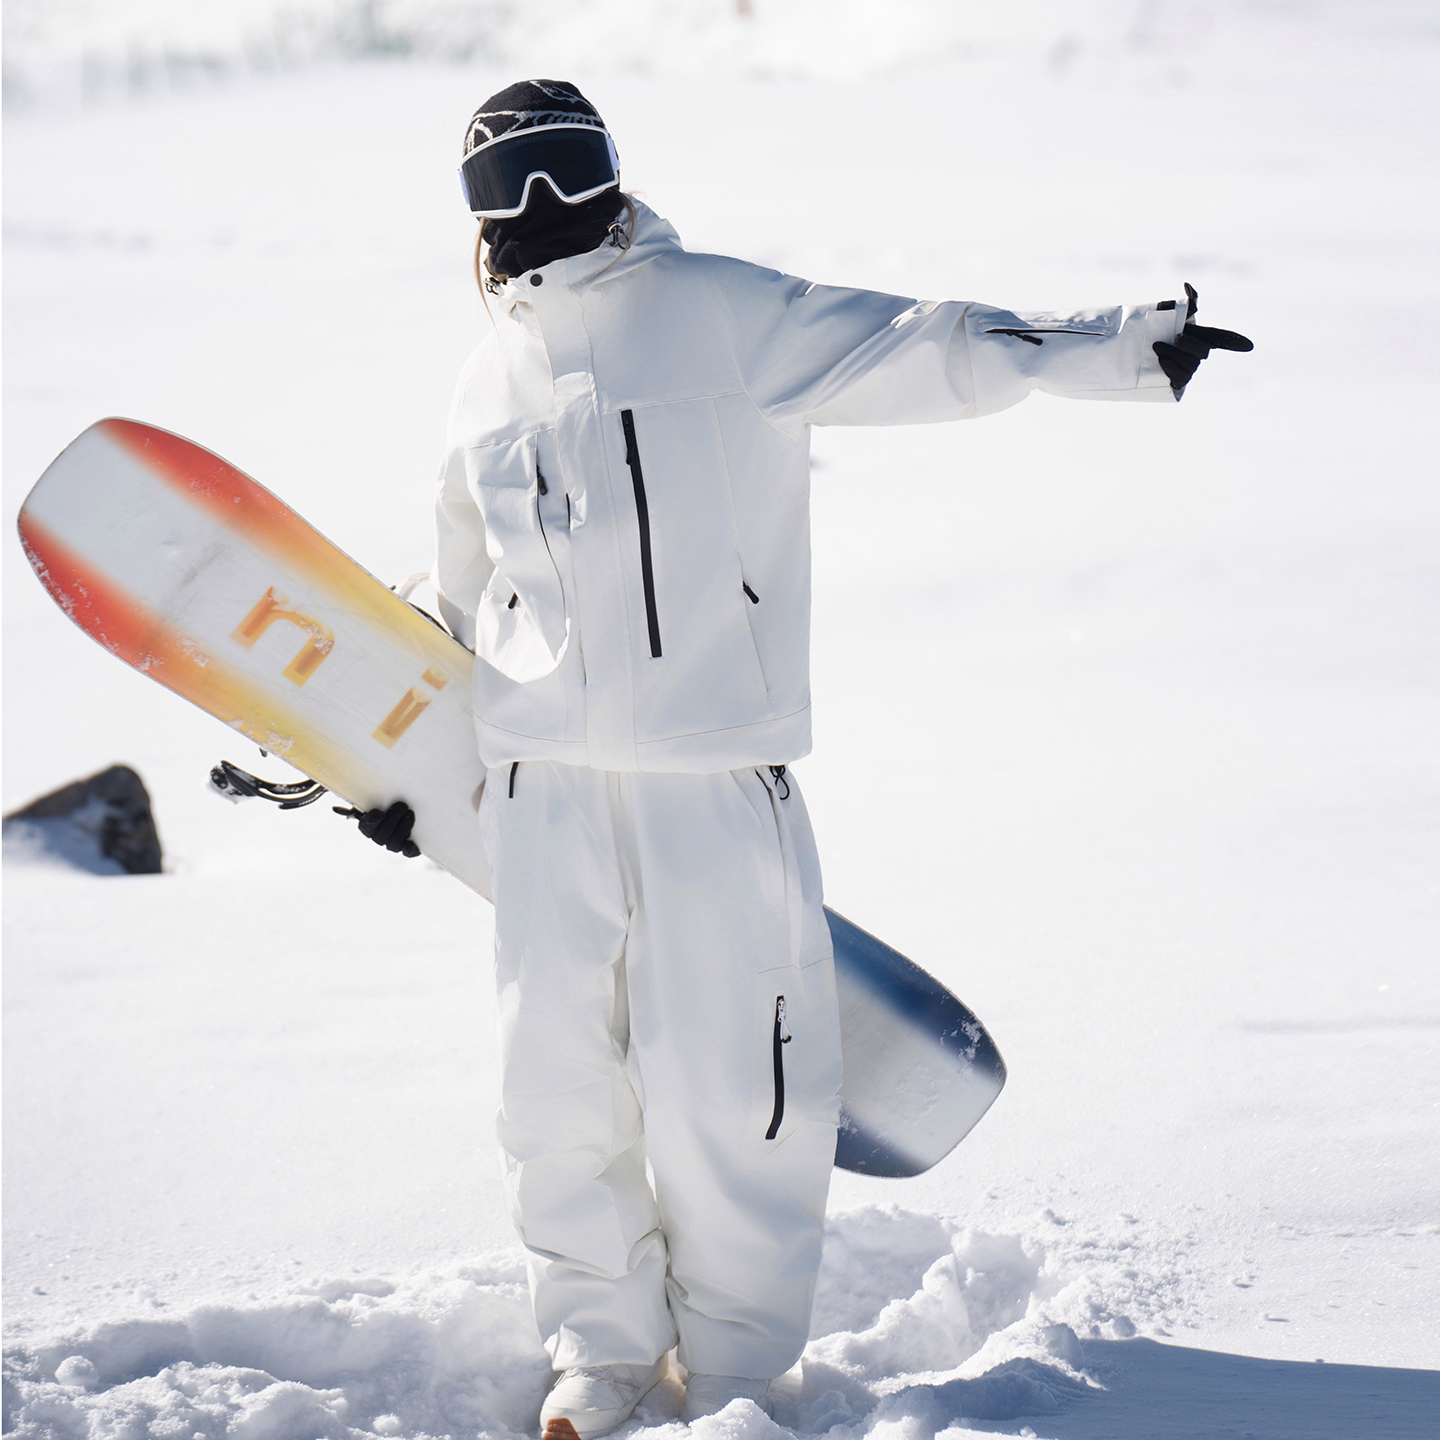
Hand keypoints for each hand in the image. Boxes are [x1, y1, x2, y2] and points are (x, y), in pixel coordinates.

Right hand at [333, 800, 420, 856]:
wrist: (407, 808)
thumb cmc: (388, 803)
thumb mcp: (377, 800)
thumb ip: (365, 804)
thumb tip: (351, 815)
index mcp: (368, 827)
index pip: (365, 827)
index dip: (372, 822)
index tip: (381, 814)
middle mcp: (379, 838)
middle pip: (381, 836)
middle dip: (392, 820)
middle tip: (402, 805)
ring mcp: (393, 844)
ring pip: (394, 844)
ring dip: (402, 829)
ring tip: (410, 814)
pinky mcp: (407, 848)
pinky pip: (407, 853)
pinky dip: (410, 850)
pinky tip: (412, 843)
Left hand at [1152, 283, 1253, 397]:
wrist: (1131, 348)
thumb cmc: (1153, 329)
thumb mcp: (1166, 313)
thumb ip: (1182, 303)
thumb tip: (1189, 288)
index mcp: (1199, 336)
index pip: (1222, 339)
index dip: (1234, 342)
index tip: (1249, 346)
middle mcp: (1197, 354)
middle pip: (1203, 352)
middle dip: (1189, 344)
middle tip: (1174, 337)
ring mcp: (1188, 369)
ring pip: (1190, 365)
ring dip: (1173, 355)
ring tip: (1157, 348)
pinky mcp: (1177, 382)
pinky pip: (1180, 378)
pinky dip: (1171, 369)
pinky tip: (1161, 361)